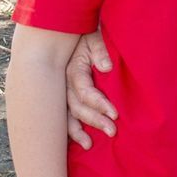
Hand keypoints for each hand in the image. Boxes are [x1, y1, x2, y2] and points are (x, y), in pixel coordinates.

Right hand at [66, 30, 116, 148]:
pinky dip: (68, 129)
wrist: (72, 30)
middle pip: (76, 106)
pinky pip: (62, 115)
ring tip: (89, 145)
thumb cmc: (88, 34)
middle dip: (94, 120)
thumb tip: (106, 67)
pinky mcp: (63, 95)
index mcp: (73, 68)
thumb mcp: (95, 36)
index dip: (99, 103)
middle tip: (112, 131)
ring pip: (66, 114)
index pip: (84, 91)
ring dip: (76, 131)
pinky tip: (76, 141)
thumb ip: (101, 50)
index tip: (115, 114)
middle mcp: (63, 82)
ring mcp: (61, 90)